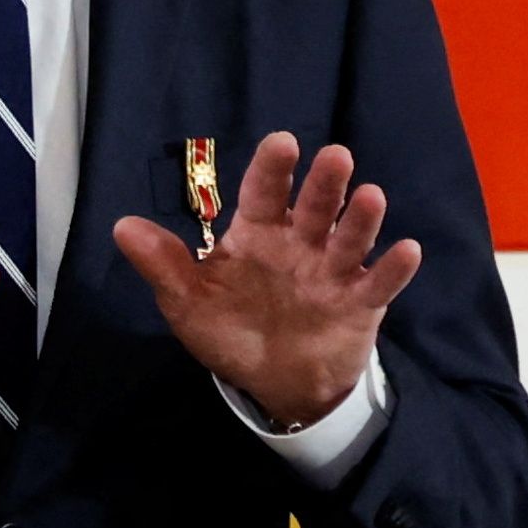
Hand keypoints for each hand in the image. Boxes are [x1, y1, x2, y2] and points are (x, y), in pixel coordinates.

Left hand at [108, 131, 415, 432]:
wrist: (275, 384)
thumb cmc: (233, 330)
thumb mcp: (189, 302)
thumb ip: (163, 264)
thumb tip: (121, 226)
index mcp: (258, 235)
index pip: (264, 193)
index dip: (273, 168)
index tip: (282, 143)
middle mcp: (299, 244)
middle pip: (313, 206)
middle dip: (324, 183)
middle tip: (335, 157)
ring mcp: (332, 271)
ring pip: (349, 236)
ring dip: (361, 217)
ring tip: (370, 197)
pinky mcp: (360, 302)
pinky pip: (379, 282)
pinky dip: (393, 268)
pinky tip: (406, 250)